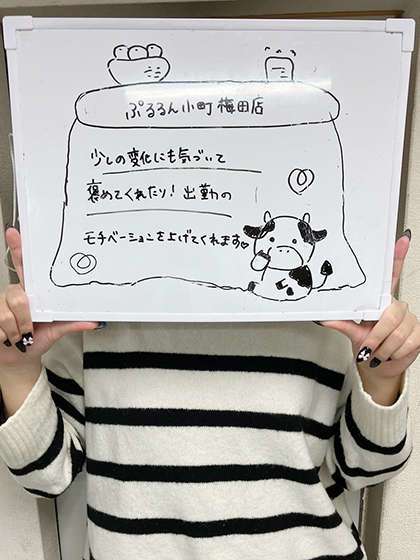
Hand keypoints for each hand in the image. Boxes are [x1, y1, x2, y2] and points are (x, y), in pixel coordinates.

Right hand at [0, 227, 97, 367]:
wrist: (20, 358)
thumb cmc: (38, 339)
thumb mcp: (58, 330)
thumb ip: (73, 323)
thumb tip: (95, 322)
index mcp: (31, 291)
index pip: (23, 265)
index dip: (17, 248)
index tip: (14, 232)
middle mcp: (14, 293)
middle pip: (16, 296)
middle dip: (24, 318)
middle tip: (29, 330)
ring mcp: (0, 304)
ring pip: (6, 314)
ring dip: (15, 331)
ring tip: (20, 337)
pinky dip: (5, 337)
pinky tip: (7, 340)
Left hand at [317, 232, 419, 404]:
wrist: (379, 366)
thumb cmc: (366, 345)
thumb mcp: (352, 332)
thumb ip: (341, 323)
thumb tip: (322, 319)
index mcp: (381, 301)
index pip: (392, 275)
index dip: (397, 257)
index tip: (402, 239)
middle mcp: (397, 306)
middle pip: (392, 315)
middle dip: (377, 336)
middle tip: (368, 347)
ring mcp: (410, 319)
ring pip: (398, 333)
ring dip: (384, 348)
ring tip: (377, 352)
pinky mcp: (419, 333)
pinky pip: (408, 342)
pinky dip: (395, 353)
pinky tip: (390, 354)